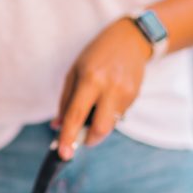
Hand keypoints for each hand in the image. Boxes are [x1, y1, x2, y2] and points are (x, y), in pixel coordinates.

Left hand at [54, 17, 151, 157]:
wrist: (131, 39)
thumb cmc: (97, 54)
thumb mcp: (75, 71)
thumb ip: (66, 100)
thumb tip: (57, 126)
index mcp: (91, 78)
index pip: (76, 115)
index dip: (68, 136)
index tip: (63, 153)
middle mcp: (110, 87)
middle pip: (100, 129)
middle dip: (88, 140)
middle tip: (80, 139)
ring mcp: (126, 93)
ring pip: (110, 125)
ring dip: (98, 126)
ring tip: (94, 109)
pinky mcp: (135, 96)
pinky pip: (118, 116)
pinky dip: (108, 114)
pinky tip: (107, 98)